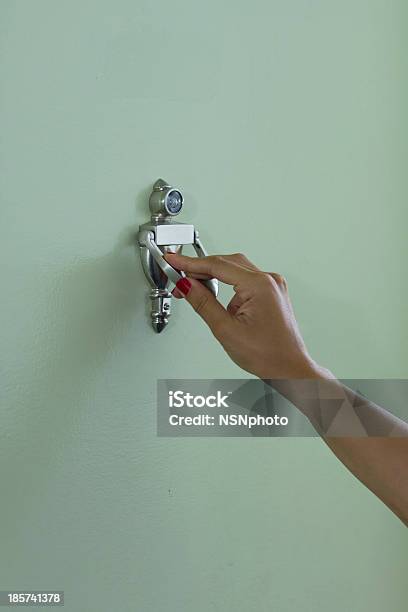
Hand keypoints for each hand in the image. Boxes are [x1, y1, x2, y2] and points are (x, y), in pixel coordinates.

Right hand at [165, 252, 323, 378]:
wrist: (289, 369)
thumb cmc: (268, 355)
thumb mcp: (226, 329)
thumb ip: (203, 302)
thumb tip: (187, 286)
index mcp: (260, 285)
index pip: (217, 265)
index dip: (190, 263)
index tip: (173, 261)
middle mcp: (269, 281)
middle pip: (226, 263)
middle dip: (199, 270)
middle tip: (177, 277)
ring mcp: (272, 286)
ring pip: (235, 270)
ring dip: (213, 277)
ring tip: (193, 289)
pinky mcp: (271, 293)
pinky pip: (244, 280)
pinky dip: (227, 285)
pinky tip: (215, 296)